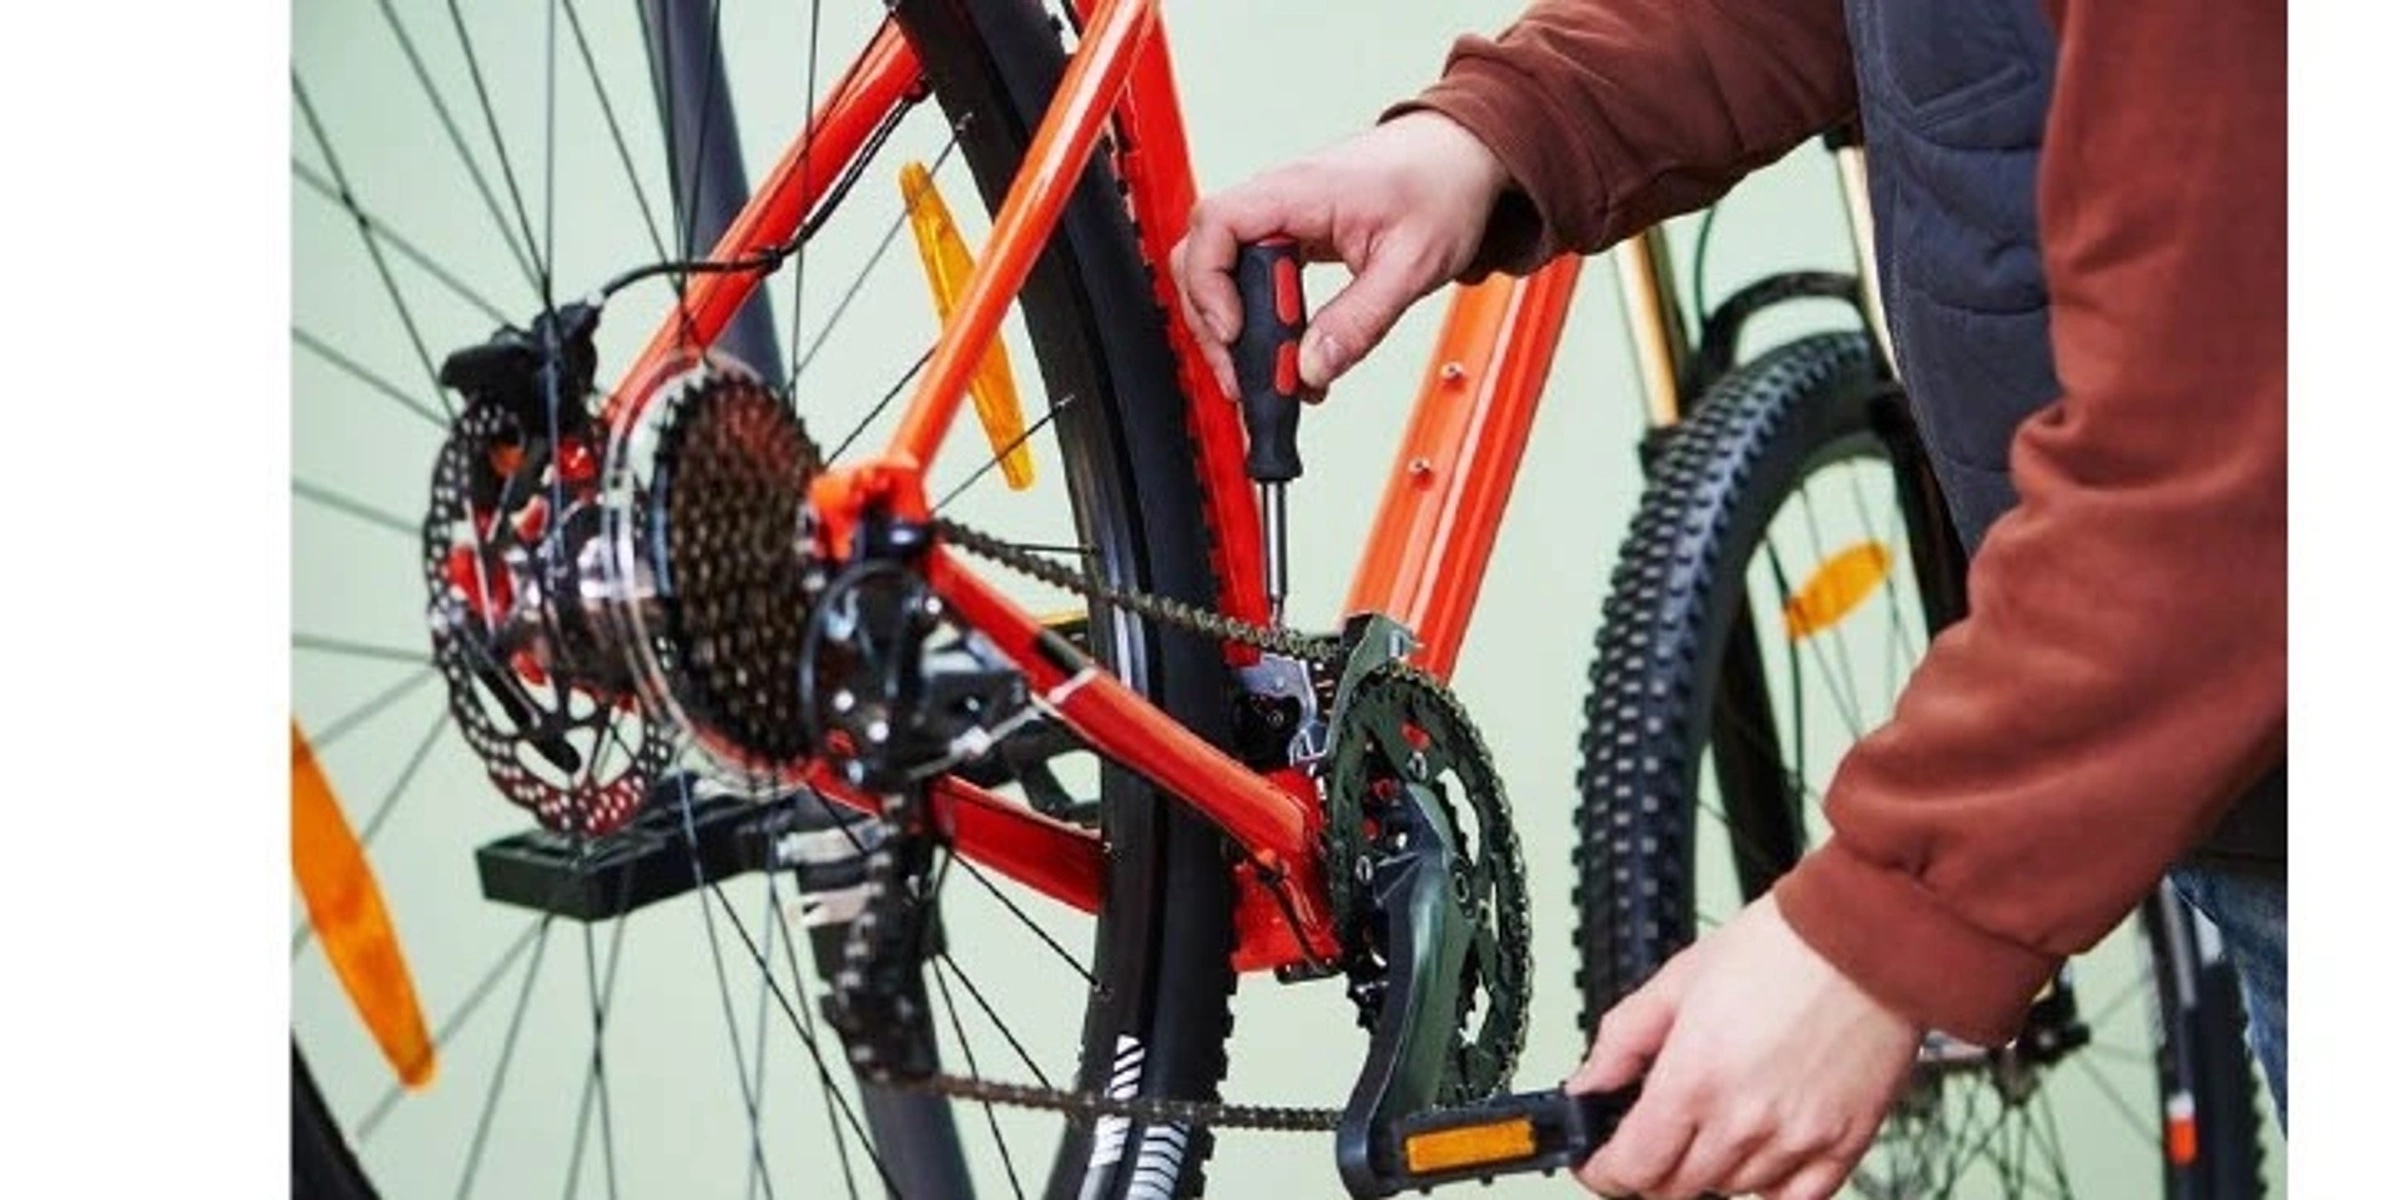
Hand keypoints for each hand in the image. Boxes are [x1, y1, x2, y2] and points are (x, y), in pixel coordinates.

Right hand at [1169, 111, 1510, 398]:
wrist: (1465, 154)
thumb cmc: (1443, 185)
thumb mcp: (1410, 265)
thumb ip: (1359, 322)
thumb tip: (1312, 369)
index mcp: (1298, 191)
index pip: (1215, 226)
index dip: (1210, 285)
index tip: (1236, 334)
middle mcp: (1277, 199)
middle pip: (1202, 257)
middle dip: (1214, 324)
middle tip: (1247, 375)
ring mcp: (1280, 217)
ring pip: (1220, 271)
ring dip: (1232, 327)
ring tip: (1269, 375)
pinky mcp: (1292, 235)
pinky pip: (1252, 277)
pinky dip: (1259, 319)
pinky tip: (1286, 352)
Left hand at [1570, 894, 1923, 1199]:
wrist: (1867, 936)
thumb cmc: (1779, 947)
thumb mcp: (1677, 981)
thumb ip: (1622, 1040)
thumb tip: (1587, 1083)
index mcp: (1693, 1079)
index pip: (1630, 1169)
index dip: (1603, 1171)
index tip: (1598, 1160)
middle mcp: (1743, 1120)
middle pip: (1675, 1189)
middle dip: (1651, 1169)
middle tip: (1649, 1137)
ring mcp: (1796, 1138)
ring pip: (1730, 1192)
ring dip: (1708, 1170)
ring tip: (1711, 1122)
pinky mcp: (1844, 1143)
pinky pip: (1794, 1198)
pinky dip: (1768, 1185)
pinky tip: (1759, 1150)